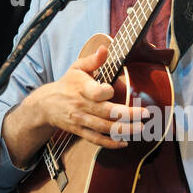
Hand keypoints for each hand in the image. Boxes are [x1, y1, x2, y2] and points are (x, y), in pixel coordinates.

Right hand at [28, 43, 149, 148]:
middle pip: (107, 112)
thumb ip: (93, 60)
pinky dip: (110, 143)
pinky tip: (124, 142)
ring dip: (124, 129)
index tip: (113, 89)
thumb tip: (105, 49)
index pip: (96, 92)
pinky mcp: (80, 131)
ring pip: (104, 128)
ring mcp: (81, 120)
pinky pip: (96, 140)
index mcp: (81, 87)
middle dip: (128, 114)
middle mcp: (81, 105)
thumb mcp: (77, 68)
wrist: (46, 104)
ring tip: (141, 128)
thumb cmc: (67, 83)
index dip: (107, 91)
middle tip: (146, 114)